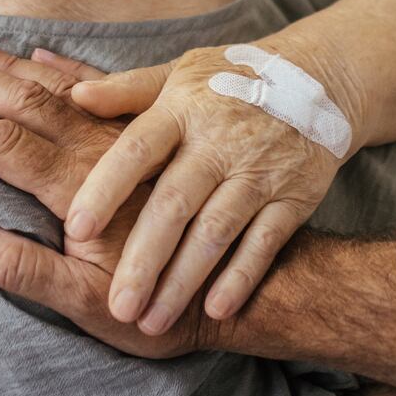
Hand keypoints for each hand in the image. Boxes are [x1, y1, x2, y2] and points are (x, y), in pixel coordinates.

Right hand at [0, 45, 211, 358]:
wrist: (238, 282)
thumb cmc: (157, 303)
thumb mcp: (86, 305)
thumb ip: (23, 271)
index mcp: (79, 186)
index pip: (1, 143)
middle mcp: (100, 149)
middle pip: (25, 102)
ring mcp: (124, 136)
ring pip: (58, 87)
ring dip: (9, 67)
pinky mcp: (147, 133)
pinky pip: (98, 87)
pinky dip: (62, 69)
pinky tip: (42, 55)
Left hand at [61, 43, 347, 331]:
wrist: (320, 78)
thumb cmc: (232, 79)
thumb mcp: (181, 73)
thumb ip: (127, 91)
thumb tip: (74, 97)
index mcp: (183, 109)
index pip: (138, 149)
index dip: (107, 188)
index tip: (75, 231)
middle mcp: (220, 141)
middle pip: (175, 203)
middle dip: (144, 259)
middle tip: (117, 307)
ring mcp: (259, 171)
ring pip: (216, 232)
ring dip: (184, 281)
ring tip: (152, 322)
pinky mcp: (293, 196)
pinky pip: (265, 242)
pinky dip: (241, 276)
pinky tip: (216, 310)